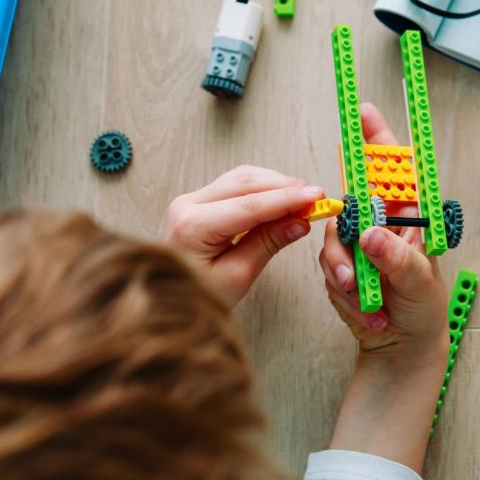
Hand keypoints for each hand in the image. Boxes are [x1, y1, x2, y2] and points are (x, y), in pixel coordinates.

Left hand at [162, 166, 323, 307]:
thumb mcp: (236, 277)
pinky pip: (234, 186)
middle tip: (317, 198)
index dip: (287, 199)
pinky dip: (261, 189)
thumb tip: (299, 222)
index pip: (250, 205)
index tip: (316, 197)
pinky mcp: (197, 202)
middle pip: (245, 182)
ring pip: (241, 178)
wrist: (162, 301)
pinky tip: (280, 199)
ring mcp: (190, 200)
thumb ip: (268, 244)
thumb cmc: (195, 295)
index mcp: (192, 226)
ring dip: (275, 184)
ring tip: (303, 199)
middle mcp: (187, 205)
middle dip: (284, 187)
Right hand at [318, 103, 448, 355]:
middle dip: (349, 228)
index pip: (394, 170)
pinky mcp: (340, 264)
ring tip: (364, 298)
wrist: (401, 346)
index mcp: (409, 217)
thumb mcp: (419, 282)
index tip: (364, 113)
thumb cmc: (423, 308)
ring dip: (344, 270)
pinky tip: (366, 310)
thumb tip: (371, 235)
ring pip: (332, 237)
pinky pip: (327, 266)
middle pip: (353, 199)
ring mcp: (357, 243)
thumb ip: (396, 259)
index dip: (379, 139)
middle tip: (356, 264)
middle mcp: (380, 224)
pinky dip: (343, 291)